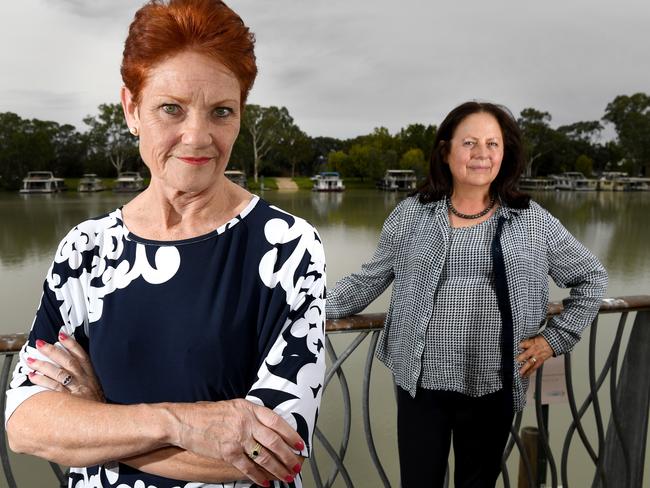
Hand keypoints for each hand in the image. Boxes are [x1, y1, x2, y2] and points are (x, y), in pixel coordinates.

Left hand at [28, 331, 104, 401]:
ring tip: (31, 360)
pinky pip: (54, 388)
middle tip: (41, 344)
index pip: (82, 356)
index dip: (72, 344)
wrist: (105, 424)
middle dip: (54, 351)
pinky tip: (33, 376)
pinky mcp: (71, 401)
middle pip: (68, 362)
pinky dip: (43, 381)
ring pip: (60, 373)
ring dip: (44, 365)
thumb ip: (87, 378)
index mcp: (93, 376)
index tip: (62, 334)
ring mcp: (78, 390)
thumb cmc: (98, 407)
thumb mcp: (98, 389)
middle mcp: (86, 381)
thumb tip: (71, 366)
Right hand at [171, 399, 303, 486]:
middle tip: (297, 465)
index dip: (291, 434)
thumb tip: (269, 428)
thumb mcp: (234, 406)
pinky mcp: (227, 452)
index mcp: (249, 408)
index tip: (300, 444)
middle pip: (274, 441)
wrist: (184, 422)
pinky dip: (258, 477)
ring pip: (264, 456)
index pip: (277, 421)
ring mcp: (237, 437)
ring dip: (278, 468)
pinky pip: (248, 467)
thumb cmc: (207, 414)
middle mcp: (246, 422)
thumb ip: (251, 415)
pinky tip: (265, 482)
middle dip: (288, 455)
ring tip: (287, 476)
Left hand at [517, 335, 553, 377]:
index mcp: (532, 343)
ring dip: (524, 368)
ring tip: (519, 373)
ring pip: (530, 363)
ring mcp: (537, 356)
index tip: (510, 350)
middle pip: (526, 355)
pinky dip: (529, 372)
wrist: (552, 343)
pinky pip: (534, 367)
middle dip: (519, 359)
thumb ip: (525, 341)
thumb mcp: (533, 338)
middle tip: (514, 362)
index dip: (517, 347)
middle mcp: (534, 350)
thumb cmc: (541, 340)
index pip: (523, 344)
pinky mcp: (540, 361)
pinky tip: (525, 375)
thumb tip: (516, 344)